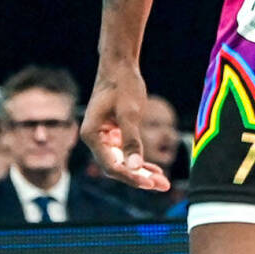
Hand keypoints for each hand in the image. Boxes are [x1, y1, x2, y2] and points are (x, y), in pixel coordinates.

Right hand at [81, 61, 170, 190]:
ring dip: (141, 173)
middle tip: (163, 186)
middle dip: (139, 178)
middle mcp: (94, 139)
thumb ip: (131, 140)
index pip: (111, 165)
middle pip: (117, 168)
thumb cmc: (123, 85)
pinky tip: (155, 170)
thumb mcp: (130, 112)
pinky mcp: (112, 135)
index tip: (150, 183)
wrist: (119, 66)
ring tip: (163, 183)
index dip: (131, 176)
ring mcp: (103, 138)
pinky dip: (139, 162)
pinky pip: (125, 154)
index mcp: (91, 135)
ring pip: (122, 163)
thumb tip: (135, 166)